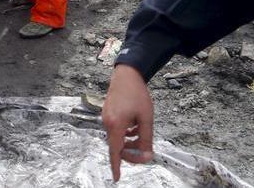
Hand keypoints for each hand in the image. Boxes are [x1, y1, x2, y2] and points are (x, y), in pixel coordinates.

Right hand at [102, 64, 154, 180]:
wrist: (126, 75)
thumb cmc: (137, 94)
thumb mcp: (146, 118)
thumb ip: (146, 139)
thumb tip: (147, 156)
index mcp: (116, 125)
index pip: (116, 151)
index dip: (116, 166)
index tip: (116, 178)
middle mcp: (107, 123)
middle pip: (117, 146)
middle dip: (131, 151)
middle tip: (145, 150)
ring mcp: (106, 118)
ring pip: (118, 138)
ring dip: (130, 141)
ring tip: (141, 134)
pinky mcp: (107, 115)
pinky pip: (116, 130)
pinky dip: (125, 134)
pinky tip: (134, 127)